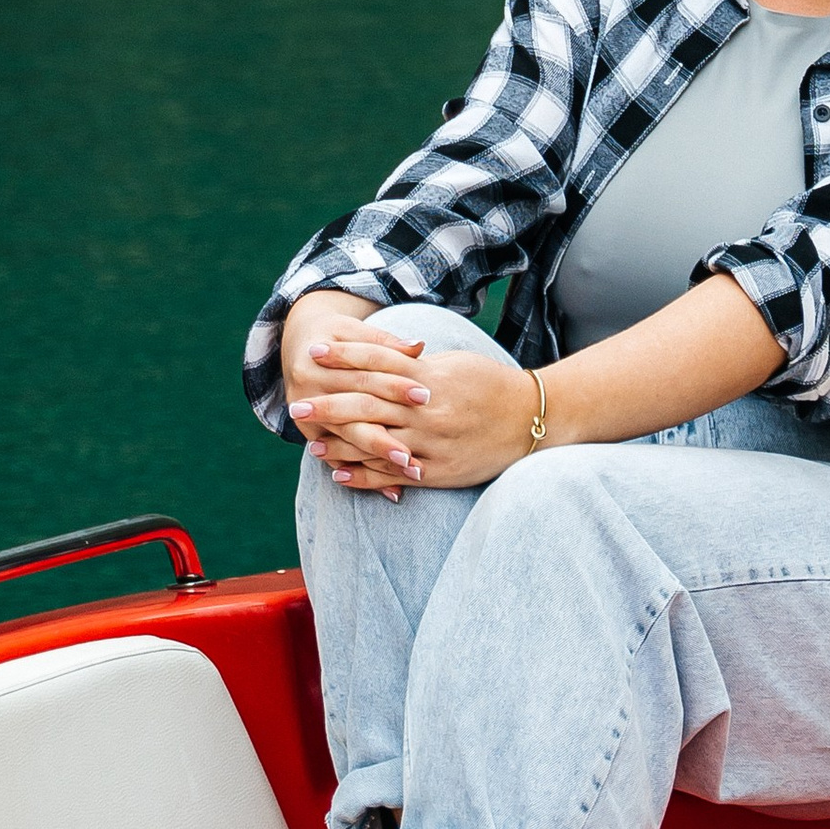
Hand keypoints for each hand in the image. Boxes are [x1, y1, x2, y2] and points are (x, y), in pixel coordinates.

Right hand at [285, 311, 431, 493]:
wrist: (299, 347)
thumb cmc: (336, 335)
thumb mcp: (355, 332)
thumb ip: (386, 343)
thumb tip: (419, 348)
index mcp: (314, 362)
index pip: (362, 375)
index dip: (393, 384)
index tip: (425, 395)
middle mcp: (305, 392)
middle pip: (352, 414)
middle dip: (385, 431)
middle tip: (417, 447)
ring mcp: (306, 418)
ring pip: (348, 441)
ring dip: (379, 459)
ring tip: (412, 470)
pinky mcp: (312, 438)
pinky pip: (340, 461)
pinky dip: (366, 479)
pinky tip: (393, 490)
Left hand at [287, 318, 539, 497]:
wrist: (532, 421)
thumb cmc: (491, 385)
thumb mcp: (453, 366)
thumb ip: (416, 366)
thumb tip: (383, 357)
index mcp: (429, 378)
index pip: (377, 362)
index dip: (344, 356)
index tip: (314, 352)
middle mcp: (427, 410)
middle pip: (368, 404)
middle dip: (329, 404)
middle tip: (297, 404)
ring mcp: (432, 443)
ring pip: (376, 443)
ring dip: (339, 444)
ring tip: (309, 443)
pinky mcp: (439, 471)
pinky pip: (394, 475)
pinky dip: (365, 476)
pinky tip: (339, 474)